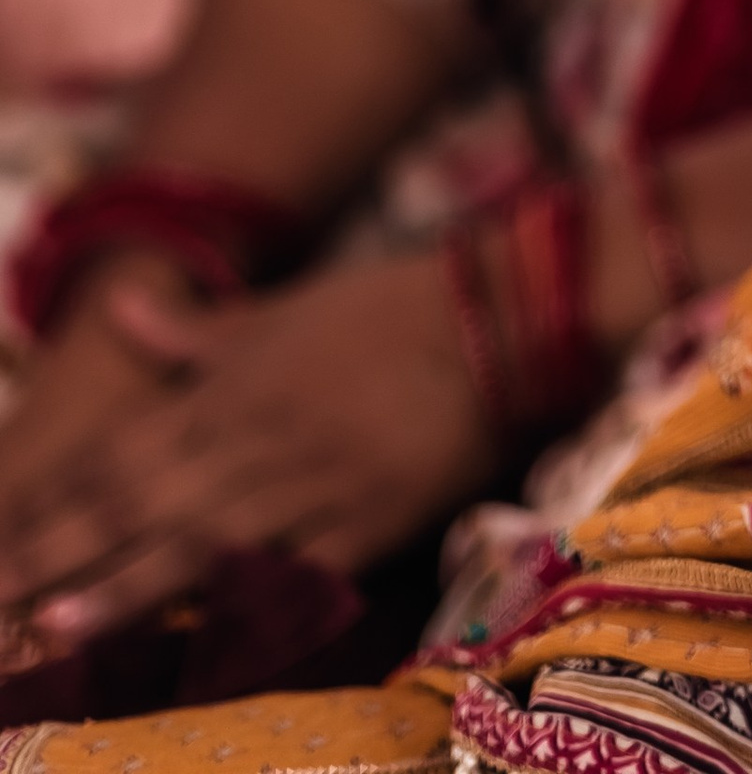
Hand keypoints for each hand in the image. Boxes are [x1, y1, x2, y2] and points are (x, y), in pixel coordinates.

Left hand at [0, 250, 500, 654]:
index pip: (122, 451)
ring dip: (124, 588)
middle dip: (62, 552)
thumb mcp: (284, 310)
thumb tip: (118, 309)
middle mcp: (254, 439)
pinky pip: (291, 576)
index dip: (56, 496)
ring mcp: (307, 486)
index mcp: (231, 387)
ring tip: (56, 626)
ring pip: (200, 545)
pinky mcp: (362, 525)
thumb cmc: (383, 312)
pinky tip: (197, 644)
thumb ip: (195, 332)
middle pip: (142, 504)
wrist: (493, 319)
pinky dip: (243, 610)